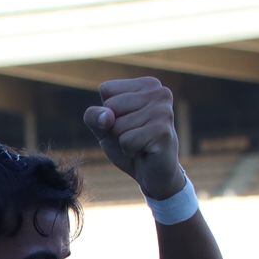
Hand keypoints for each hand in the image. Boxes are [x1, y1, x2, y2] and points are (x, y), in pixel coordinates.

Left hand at [84, 78, 187, 200]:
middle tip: (134, 135)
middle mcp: (160, 92)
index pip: (107, 89)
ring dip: (123, 140)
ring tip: (140, 143)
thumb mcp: (103, 127)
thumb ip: (94, 116)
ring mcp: (164, 111)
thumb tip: (108, 116)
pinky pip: (126, 141)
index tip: (126, 122)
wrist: (152, 174)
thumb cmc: (128, 145)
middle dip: (115, 127)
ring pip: (118, 125)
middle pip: (111, 106)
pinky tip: (145, 151)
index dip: (108, 112)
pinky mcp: (163, 131)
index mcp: (148, 84)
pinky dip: (129, 150)